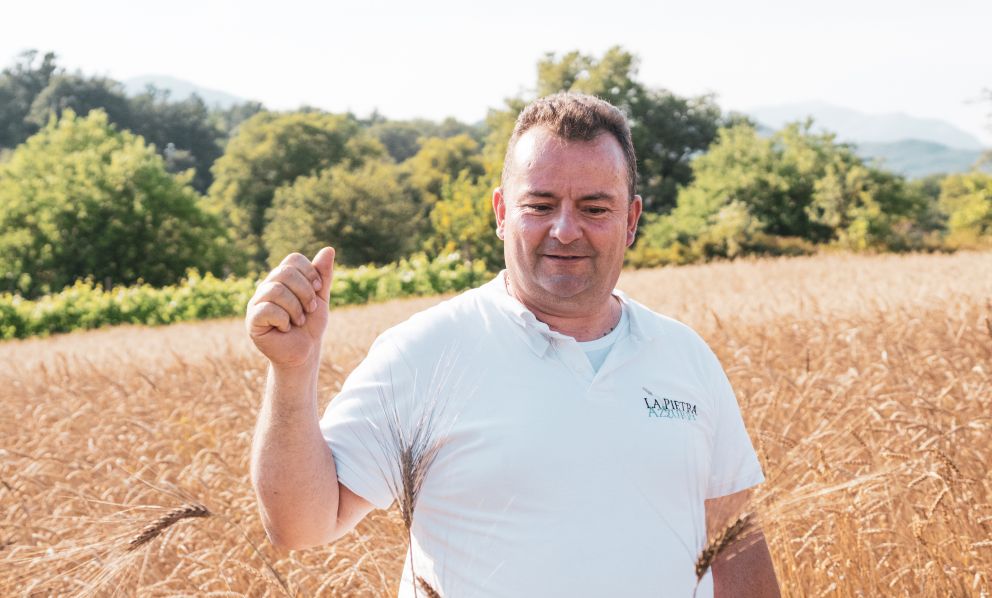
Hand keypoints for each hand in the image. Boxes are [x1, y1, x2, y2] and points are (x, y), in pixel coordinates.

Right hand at [245, 247, 335, 369]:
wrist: (304, 353)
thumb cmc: (310, 326)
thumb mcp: (320, 298)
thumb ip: (323, 276)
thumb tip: (329, 249)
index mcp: (282, 279)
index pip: (293, 259)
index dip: (309, 271)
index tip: (318, 289)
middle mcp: (266, 287)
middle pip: (284, 272)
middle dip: (305, 292)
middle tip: (310, 309)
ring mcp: (256, 303)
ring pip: (276, 290)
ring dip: (296, 308)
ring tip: (299, 321)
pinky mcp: (252, 320)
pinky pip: (267, 309)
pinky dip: (284, 319)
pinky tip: (285, 328)